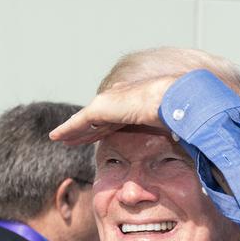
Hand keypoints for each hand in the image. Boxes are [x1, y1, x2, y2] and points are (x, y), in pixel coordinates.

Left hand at [49, 76, 177, 145]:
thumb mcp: (172, 124)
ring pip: (84, 122)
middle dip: (84, 129)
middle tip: (72, 138)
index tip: (98, 135)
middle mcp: (119, 100)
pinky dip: (66, 130)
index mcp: (134, 104)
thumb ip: (171, 132)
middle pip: (96, 120)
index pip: (116, 119)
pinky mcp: (99, 109)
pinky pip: (77, 123)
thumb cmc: (178, 111)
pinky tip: (55, 137)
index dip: (104, 128)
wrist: (170, 98)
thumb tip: (184, 143)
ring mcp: (108, 103)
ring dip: (71, 131)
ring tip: (59, 138)